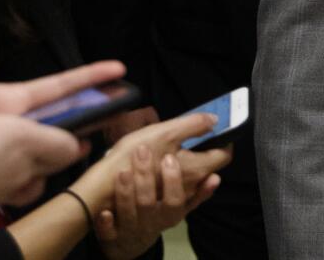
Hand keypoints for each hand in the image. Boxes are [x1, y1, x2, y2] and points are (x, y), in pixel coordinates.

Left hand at [0, 62, 125, 204]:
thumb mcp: (18, 137)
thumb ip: (56, 141)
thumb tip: (72, 149)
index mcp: (9, 99)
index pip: (61, 84)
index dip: (93, 75)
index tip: (120, 68)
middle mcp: (5, 123)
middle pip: (53, 126)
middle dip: (66, 140)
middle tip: (78, 147)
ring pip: (38, 159)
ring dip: (39, 171)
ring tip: (19, 179)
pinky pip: (19, 181)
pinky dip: (21, 189)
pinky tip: (9, 192)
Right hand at [71, 113, 230, 214]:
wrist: (99, 192)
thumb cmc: (132, 159)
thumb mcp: (164, 133)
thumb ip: (193, 125)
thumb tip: (215, 118)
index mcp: (197, 170)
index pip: (224, 155)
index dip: (224, 140)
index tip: (214, 129)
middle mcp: (192, 188)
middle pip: (209, 167)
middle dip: (205, 149)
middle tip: (192, 135)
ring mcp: (176, 199)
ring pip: (193, 178)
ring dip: (189, 162)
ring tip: (174, 148)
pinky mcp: (160, 205)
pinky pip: (178, 190)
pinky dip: (176, 176)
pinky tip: (164, 165)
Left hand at [94, 145, 222, 259]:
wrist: (130, 244)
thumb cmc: (159, 216)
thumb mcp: (181, 208)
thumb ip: (199, 193)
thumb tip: (216, 177)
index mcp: (170, 214)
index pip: (176, 199)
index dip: (173, 181)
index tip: (170, 158)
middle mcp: (152, 222)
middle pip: (151, 203)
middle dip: (148, 178)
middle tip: (146, 152)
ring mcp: (130, 229)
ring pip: (129, 213)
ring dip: (126, 193)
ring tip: (124, 170)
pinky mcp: (110, 237)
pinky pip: (107, 232)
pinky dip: (106, 223)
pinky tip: (105, 211)